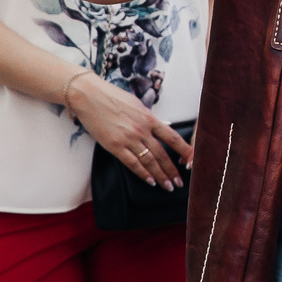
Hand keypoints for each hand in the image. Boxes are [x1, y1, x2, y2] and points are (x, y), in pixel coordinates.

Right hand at [67, 71, 191, 187]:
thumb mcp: (136, 104)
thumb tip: (164, 125)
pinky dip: (142, 174)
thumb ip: (149, 117)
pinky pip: (132, 164)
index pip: (172, 137)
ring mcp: (128, 139)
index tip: (192, 159)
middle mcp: (141, 130)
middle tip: (179, 183)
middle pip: (162, 154)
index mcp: (149, 118)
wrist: (88, 95)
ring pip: (149, 162)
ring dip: (160, 176)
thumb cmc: (111, 96)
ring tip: (167, 186)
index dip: (184, 150)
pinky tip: (150, 181)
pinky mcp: (114, 146)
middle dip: (172, 170)